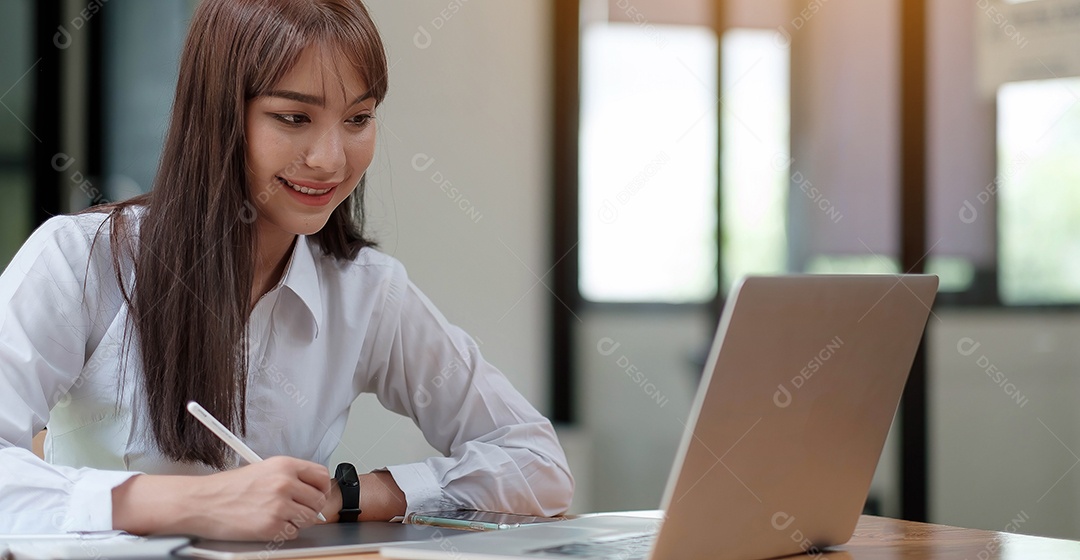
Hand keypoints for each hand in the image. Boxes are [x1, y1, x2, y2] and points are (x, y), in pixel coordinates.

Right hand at [113, 456, 331, 539]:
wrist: (202, 502)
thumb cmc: (228, 488)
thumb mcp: (263, 469)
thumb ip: (290, 477)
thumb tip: (313, 490)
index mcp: (285, 465)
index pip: (321, 476)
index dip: (321, 488)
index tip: (316, 494)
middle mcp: (285, 482)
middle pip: (319, 500)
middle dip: (310, 508)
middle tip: (296, 510)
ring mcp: (279, 505)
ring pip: (309, 518)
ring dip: (298, 521)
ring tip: (279, 516)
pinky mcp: (272, 525)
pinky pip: (293, 533)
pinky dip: (284, 532)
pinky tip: (269, 524)